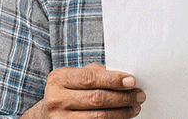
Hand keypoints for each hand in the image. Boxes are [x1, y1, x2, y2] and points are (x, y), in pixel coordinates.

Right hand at [22, 63, 145, 118]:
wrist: (47, 115)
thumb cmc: (67, 91)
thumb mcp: (75, 77)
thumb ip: (95, 73)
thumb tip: (124, 77)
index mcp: (59, 79)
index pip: (89, 78)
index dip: (113, 80)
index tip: (132, 81)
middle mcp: (56, 99)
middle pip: (96, 98)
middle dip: (122, 97)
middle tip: (139, 95)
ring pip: (99, 117)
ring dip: (121, 113)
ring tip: (134, 108)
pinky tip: (122, 118)